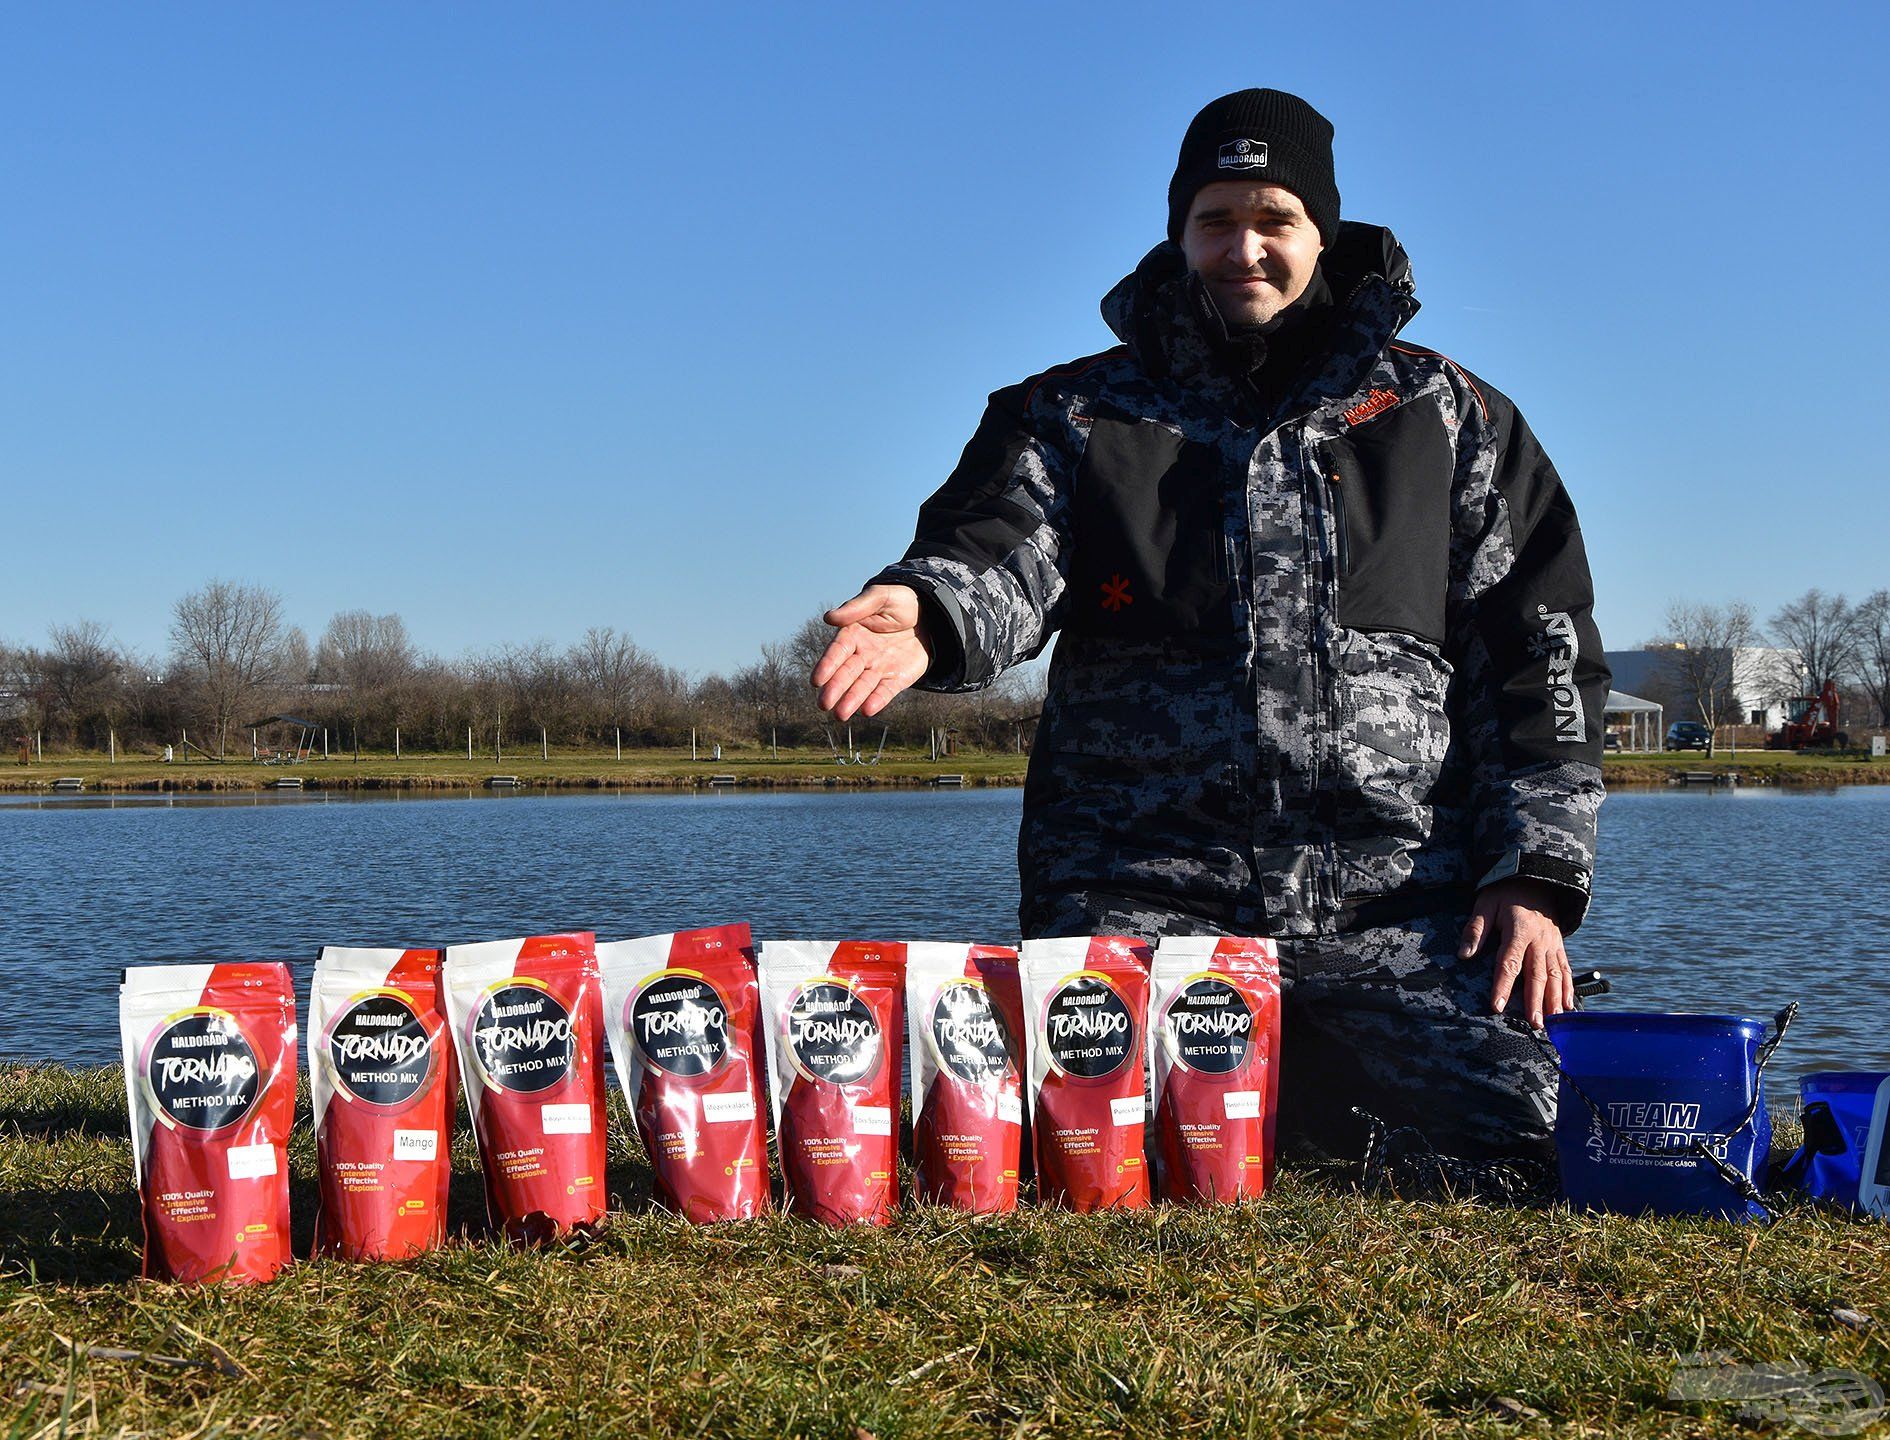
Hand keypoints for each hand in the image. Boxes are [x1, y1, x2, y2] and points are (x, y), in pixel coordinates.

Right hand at [811, 584, 932, 720]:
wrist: (931, 613)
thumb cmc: (900, 601)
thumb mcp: (880, 597)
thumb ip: (856, 607)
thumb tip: (828, 618)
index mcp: (853, 634)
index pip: (837, 652)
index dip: (827, 666)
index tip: (817, 681)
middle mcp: (862, 654)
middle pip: (846, 673)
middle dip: (835, 689)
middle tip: (824, 705)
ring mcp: (879, 668)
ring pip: (863, 687)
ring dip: (852, 700)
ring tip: (841, 715)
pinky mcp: (897, 679)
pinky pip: (885, 692)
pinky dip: (877, 701)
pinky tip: (867, 711)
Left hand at [1458, 877, 1573, 1027]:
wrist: (1535, 878)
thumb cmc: (1505, 893)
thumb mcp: (1485, 903)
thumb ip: (1475, 929)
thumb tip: (1463, 954)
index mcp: (1519, 930)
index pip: (1509, 962)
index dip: (1503, 985)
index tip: (1498, 1006)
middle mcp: (1540, 940)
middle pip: (1537, 974)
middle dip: (1536, 1001)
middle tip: (1534, 1024)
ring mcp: (1552, 944)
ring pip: (1556, 976)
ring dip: (1554, 1000)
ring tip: (1552, 1023)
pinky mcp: (1559, 946)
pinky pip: (1566, 969)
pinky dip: (1569, 989)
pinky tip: (1567, 1007)